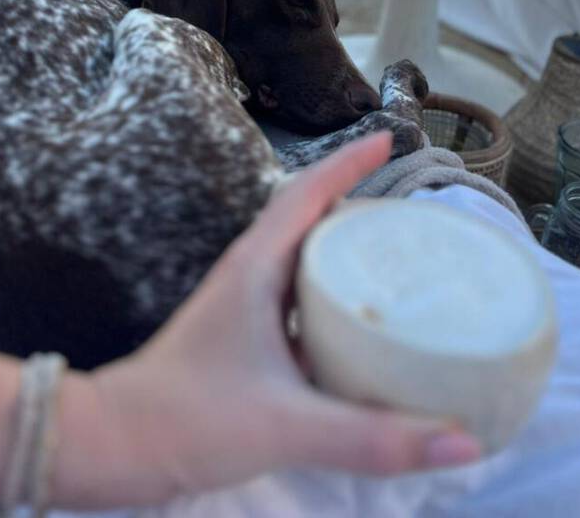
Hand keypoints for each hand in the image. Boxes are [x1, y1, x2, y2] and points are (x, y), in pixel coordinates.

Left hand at [80, 132, 480, 506]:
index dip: (348, 161)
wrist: (117, 443)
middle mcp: (250, 273)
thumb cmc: (188, 419)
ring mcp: (245, 302)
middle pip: (308, 214)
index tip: (389, 137)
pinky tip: (361, 320)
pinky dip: (332, 289)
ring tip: (398, 252)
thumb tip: (462, 440)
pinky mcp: (245, 334)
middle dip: (357, 198)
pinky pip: (298, 292)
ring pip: (302, 254)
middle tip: (413, 208)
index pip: (307, 193)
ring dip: (344, 243)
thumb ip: (372, 438)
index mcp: (256, 268)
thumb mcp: (288, 427)